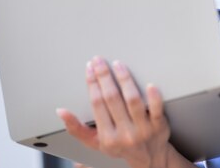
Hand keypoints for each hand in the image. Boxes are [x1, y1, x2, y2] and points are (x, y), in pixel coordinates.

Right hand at [57, 57, 173, 167]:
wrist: (149, 157)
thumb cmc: (120, 146)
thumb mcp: (95, 142)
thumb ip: (76, 128)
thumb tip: (61, 111)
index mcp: (107, 136)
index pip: (97, 104)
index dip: (92, 84)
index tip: (89, 69)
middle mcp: (125, 133)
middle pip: (112, 98)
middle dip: (104, 76)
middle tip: (99, 61)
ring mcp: (143, 129)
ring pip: (132, 100)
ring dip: (124, 80)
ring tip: (118, 65)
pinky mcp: (159, 125)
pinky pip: (157, 109)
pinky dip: (153, 97)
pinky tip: (150, 84)